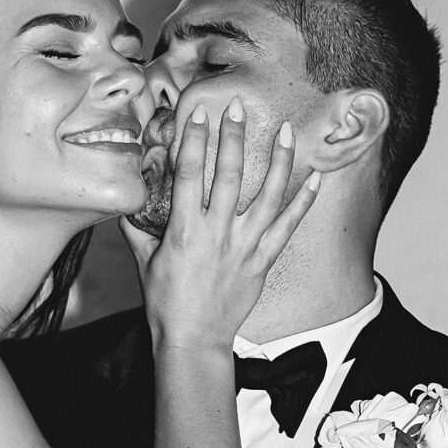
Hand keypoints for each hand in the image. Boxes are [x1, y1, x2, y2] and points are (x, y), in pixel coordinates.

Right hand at [121, 99, 319, 348]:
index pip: (190, 173)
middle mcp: (218, 234)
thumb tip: (132, 201)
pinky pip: (288, 227)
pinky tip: (316, 179)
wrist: (193, 340)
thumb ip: (138, 228)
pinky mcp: (263, 261)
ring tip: (286, 131)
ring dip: (280, 161)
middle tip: (237, 107)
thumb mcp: (144, 261)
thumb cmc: (165, 303)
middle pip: (230, 175)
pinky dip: (303, 202)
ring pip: (268, 195)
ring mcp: (245, 247)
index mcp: (185, 230)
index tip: (197, 113)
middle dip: (233, 137)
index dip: (193, 140)